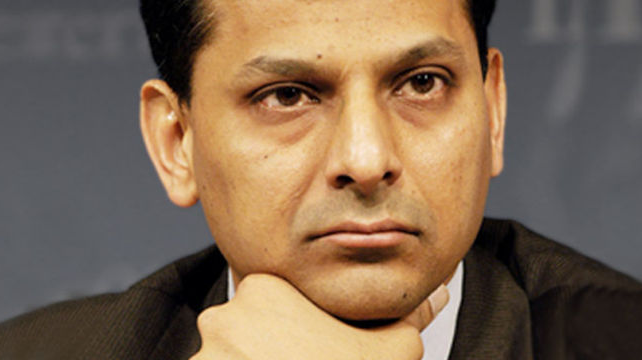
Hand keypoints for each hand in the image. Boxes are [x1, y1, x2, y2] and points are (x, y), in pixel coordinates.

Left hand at [189, 273, 448, 359]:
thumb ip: (411, 314)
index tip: (316, 350)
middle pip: (247, 328)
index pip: (276, 296)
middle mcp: (222, 317)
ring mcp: (203, 359)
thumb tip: (438, 290)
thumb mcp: (394, 348)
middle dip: (270, 350)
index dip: (300, 325)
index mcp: (264, 289)